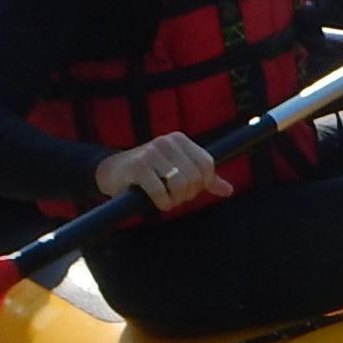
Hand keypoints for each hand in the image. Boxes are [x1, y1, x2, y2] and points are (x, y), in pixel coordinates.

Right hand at [94, 130, 229, 211]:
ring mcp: (151, 153)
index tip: (190, 190)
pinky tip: (158, 202)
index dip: (202, 183)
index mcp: (180, 139)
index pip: (207, 164)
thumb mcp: (179, 171)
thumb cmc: (150, 173)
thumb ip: (204, 180)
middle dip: (188, 194)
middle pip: (195, 177)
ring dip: (175, 199)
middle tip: (175, 197)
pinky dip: (162, 203)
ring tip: (167, 199)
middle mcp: (166, 142)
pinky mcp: (138, 167)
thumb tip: (228, 190)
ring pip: (180, 184)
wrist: (113, 172)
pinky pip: (161, 192)